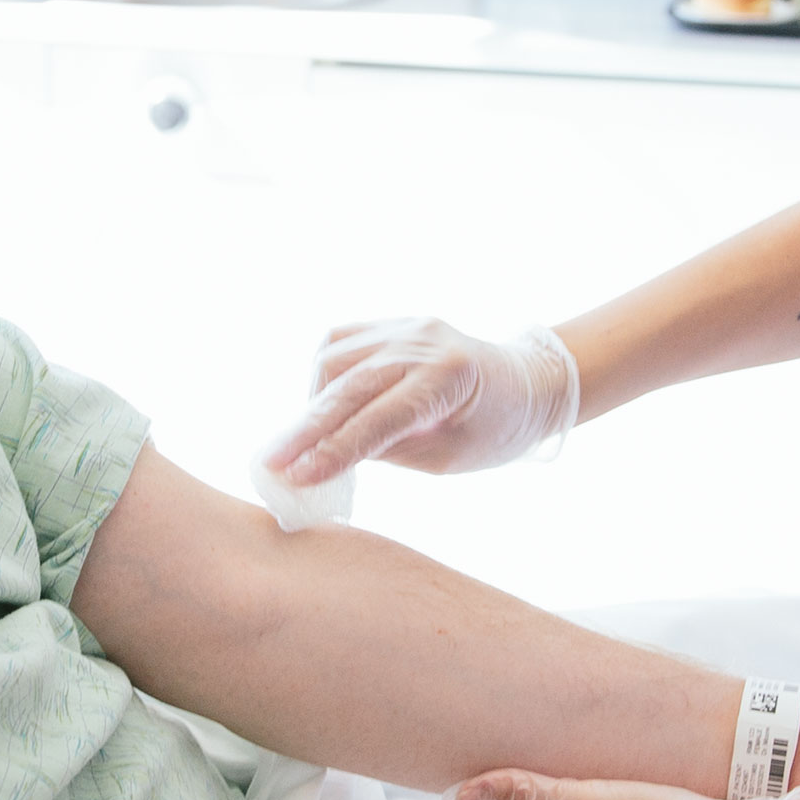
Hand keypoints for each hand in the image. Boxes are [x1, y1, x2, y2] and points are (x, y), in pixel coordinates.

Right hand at [260, 316, 578, 488]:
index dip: (335, 450)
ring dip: (314, 403)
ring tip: (303, 442)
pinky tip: (321, 406)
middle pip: (348, 385)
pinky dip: (323, 376)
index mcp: (451, 377)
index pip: (380, 419)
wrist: (529, 381)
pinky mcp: (395, 322)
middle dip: (306, 430)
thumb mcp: (449, 457)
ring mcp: (407, 325)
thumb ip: (389, 449)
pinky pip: (341, 343)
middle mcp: (425, 341)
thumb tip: (326, 453)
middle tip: (271, 464)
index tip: (296, 478)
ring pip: (336, 359)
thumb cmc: (495, 430)